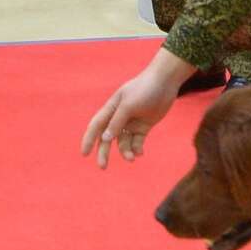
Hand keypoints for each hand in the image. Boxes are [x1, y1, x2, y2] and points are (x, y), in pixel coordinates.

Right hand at [81, 48, 197, 167]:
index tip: (84, 154)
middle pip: (107, 138)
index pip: (96, 126)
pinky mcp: (144, 126)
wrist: (166, 82)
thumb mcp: (128, 106)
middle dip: (104, 152)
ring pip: (123, 142)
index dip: (88, 140)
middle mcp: (119, 117)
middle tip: (102, 167)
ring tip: (132, 157)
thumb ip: (116, 122)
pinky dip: (137, 149)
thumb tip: (104, 138)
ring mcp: (132, 122)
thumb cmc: (144, 90)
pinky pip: (137, 142)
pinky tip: (140, 153)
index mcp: (111, 109)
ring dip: (125, 152)